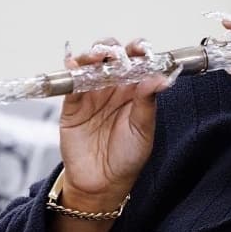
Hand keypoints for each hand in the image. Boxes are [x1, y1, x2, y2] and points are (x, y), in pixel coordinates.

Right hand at [58, 38, 169, 209]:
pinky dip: (71, 71)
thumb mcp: (143, 130)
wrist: (102, 183)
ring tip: (97, 57)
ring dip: (92, 55)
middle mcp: (113, 87)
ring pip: (90, 65)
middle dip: (112, 48)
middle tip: (116, 53)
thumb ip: (147, 102)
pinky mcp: (72, 104)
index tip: (140, 48)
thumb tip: (160, 78)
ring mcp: (92, 94)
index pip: (137, 62)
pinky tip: (74, 65)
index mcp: (135, 90)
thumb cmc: (128, 157)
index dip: (138, 51)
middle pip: (111, 57)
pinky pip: (70, 83)